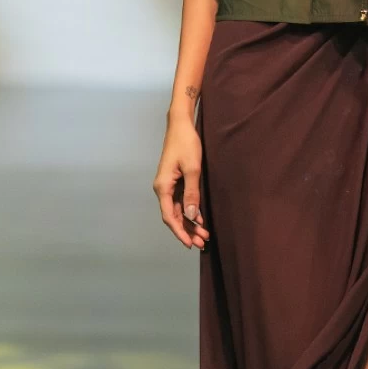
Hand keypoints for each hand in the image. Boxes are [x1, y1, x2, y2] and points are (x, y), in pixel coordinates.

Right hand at [152, 120, 211, 248]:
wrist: (181, 125)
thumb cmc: (186, 144)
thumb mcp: (192, 169)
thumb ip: (192, 194)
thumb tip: (191, 217)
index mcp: (163, 187)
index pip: (169, 216)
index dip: (180, 232)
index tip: (190, 243)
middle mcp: (163, 188)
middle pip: (174, 216)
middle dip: (187, 230)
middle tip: (202, 243)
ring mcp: (169, 186)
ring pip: (178, 210)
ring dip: (190, 223)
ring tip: (204, 235)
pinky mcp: (175, 181)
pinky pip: (181, 202)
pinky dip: (191, 212)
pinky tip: (200, 220)